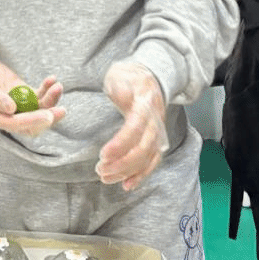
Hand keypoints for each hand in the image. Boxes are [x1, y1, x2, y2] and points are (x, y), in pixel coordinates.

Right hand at [0, 38, 64, 134]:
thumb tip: (11, 109)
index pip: (14, 125)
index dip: (32, 122)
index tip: (47, 116)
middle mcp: (5, 115)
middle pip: (31, 123)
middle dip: (48, 117)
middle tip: (61, 110)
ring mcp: (14, 103)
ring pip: (37, 109)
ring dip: (50, 101)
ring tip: (57, 86)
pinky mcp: (20, 92)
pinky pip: (37, 95)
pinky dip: (47, 89)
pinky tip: (52, 80)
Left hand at [97, 61, 167, 189]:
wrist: (152, 77)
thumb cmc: (130, 77)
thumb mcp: (121, 74)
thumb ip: (120, 85)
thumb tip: (120, 94)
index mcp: (145, 105)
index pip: (135, 128)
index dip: (120, 144)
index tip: (103, 155)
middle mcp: (156, 121)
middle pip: (143, 148)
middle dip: (122, 163)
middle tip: (100, 170)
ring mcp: (158, 133)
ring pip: (147, 158)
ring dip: (128, 172)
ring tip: (106, 178)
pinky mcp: (157, 141)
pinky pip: (153, 162)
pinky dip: (141, 175)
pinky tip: (127, 185)